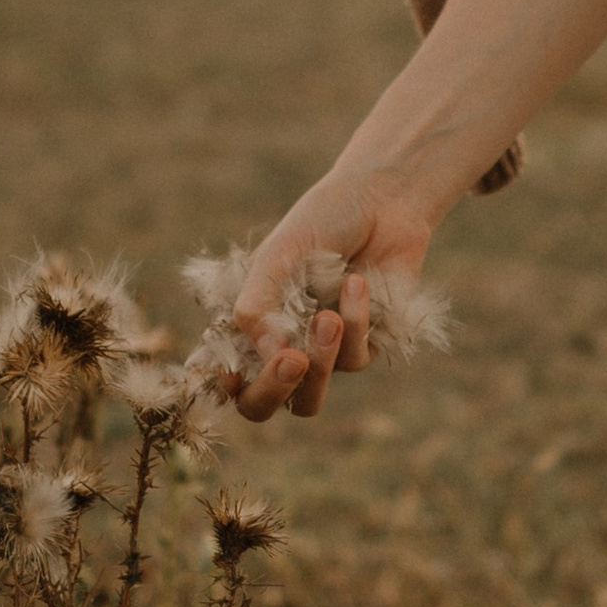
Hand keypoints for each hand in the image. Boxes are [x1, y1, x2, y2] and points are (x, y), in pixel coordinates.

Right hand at [224, 171, 433, 422]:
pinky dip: (356, 325)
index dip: (225, 388)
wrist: (381, 200)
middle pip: (262, 405)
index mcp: (249, 325)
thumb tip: (269, 357)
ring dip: (320, 360)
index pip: (225, 377)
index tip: (231, 375)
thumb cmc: (321, 221)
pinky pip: (354, 361)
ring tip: (328, 317)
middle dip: (273, 390)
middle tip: (291, 360)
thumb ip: (259, 304)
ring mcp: (322, 353)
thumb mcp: (279, 255)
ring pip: (310, 398)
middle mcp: (280, 346)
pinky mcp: (363, 348)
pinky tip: (357, 284)